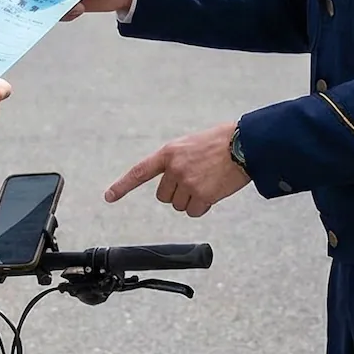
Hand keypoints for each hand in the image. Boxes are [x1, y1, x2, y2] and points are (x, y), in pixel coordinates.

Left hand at [105, 122, 250, 217]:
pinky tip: (214, 191)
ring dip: (192, 200)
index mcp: (169, 152)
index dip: (123, 186)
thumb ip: (177, 160)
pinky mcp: (203, 195)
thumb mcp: (191, 143)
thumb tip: (172, 179)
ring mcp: (188, 183)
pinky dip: (203, 206)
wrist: (245, 144)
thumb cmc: (221, 141)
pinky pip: (195, 212)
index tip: (109, 197)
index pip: (140, 172)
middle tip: (196, 180)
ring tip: (208, 182)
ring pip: (180, 206)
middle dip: (177, 193)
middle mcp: (175, 168)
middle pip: (164, 197)